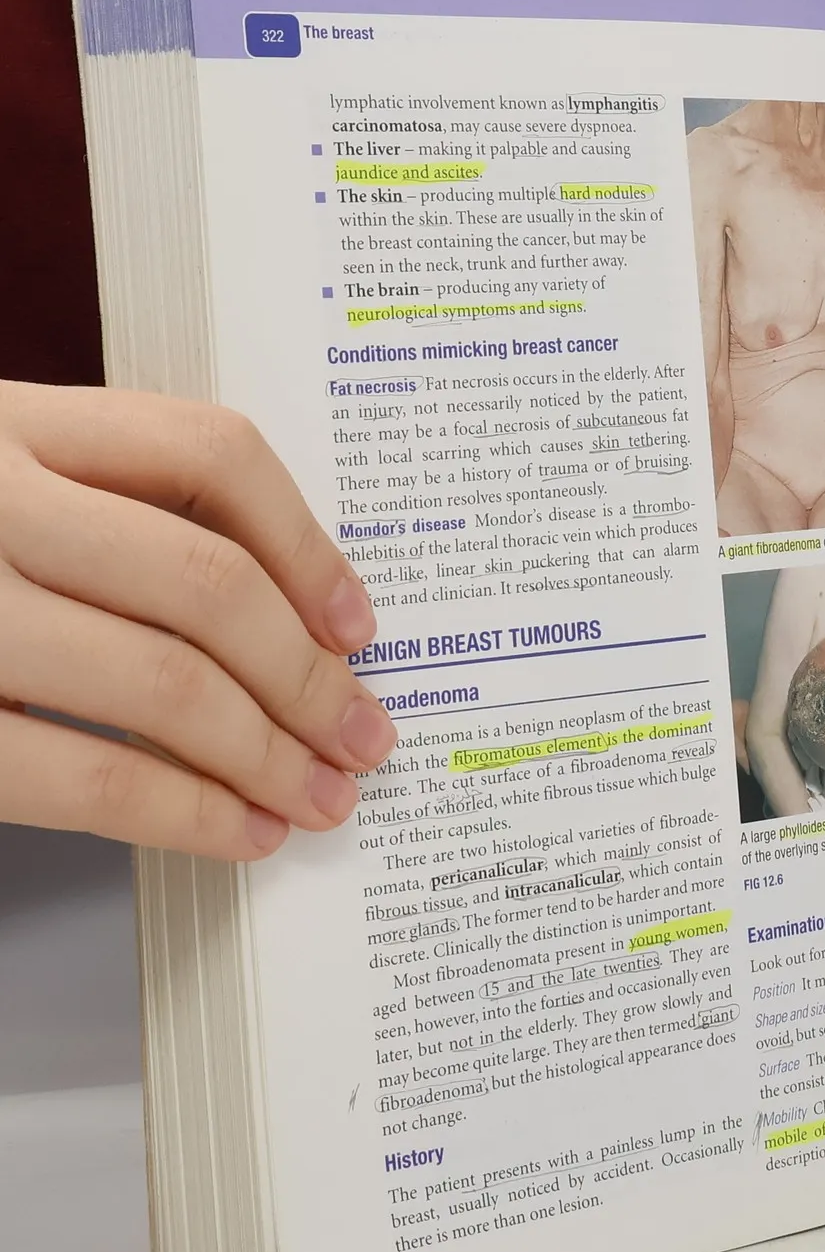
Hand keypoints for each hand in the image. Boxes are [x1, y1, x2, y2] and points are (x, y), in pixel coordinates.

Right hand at [0, 383, 395, 859]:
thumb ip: (108, 511)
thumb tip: (292, 619)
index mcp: (10, 421)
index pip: (209, 451)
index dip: (310, 545)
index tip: (358, 623)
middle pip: (208, 583)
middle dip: (309, 679)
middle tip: (362, 736)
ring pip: (162, 680)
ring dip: (267, 756)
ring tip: (316, 796)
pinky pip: (83, 774)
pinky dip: (184, 814)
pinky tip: (236, 830)